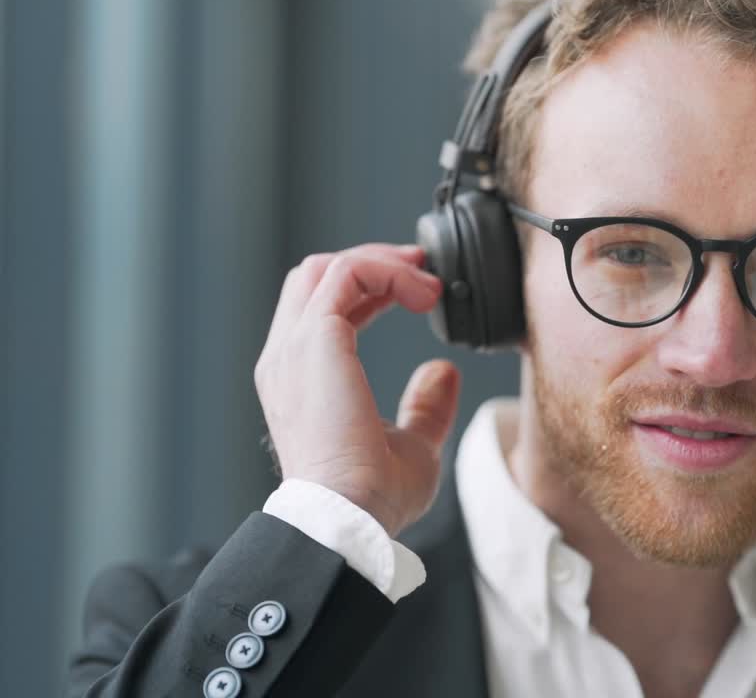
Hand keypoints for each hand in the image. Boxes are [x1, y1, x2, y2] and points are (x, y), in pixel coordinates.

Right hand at [254, 243, 460, 536]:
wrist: (349, 516)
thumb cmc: (373, 498)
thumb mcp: (412, 445)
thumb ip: (425, 407)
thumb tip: (442, 373)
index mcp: (301, 379)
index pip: (323, 307)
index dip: (370, 287)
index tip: (418, 291)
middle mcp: (288, 357)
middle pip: (316, 276)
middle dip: (374, 263)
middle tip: (423, 271)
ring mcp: (294, 347)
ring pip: (328, 268)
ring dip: (382, 263)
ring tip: (427, 282)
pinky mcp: (315, 340)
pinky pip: (347, 275)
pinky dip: (387, 271)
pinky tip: (421, 293)